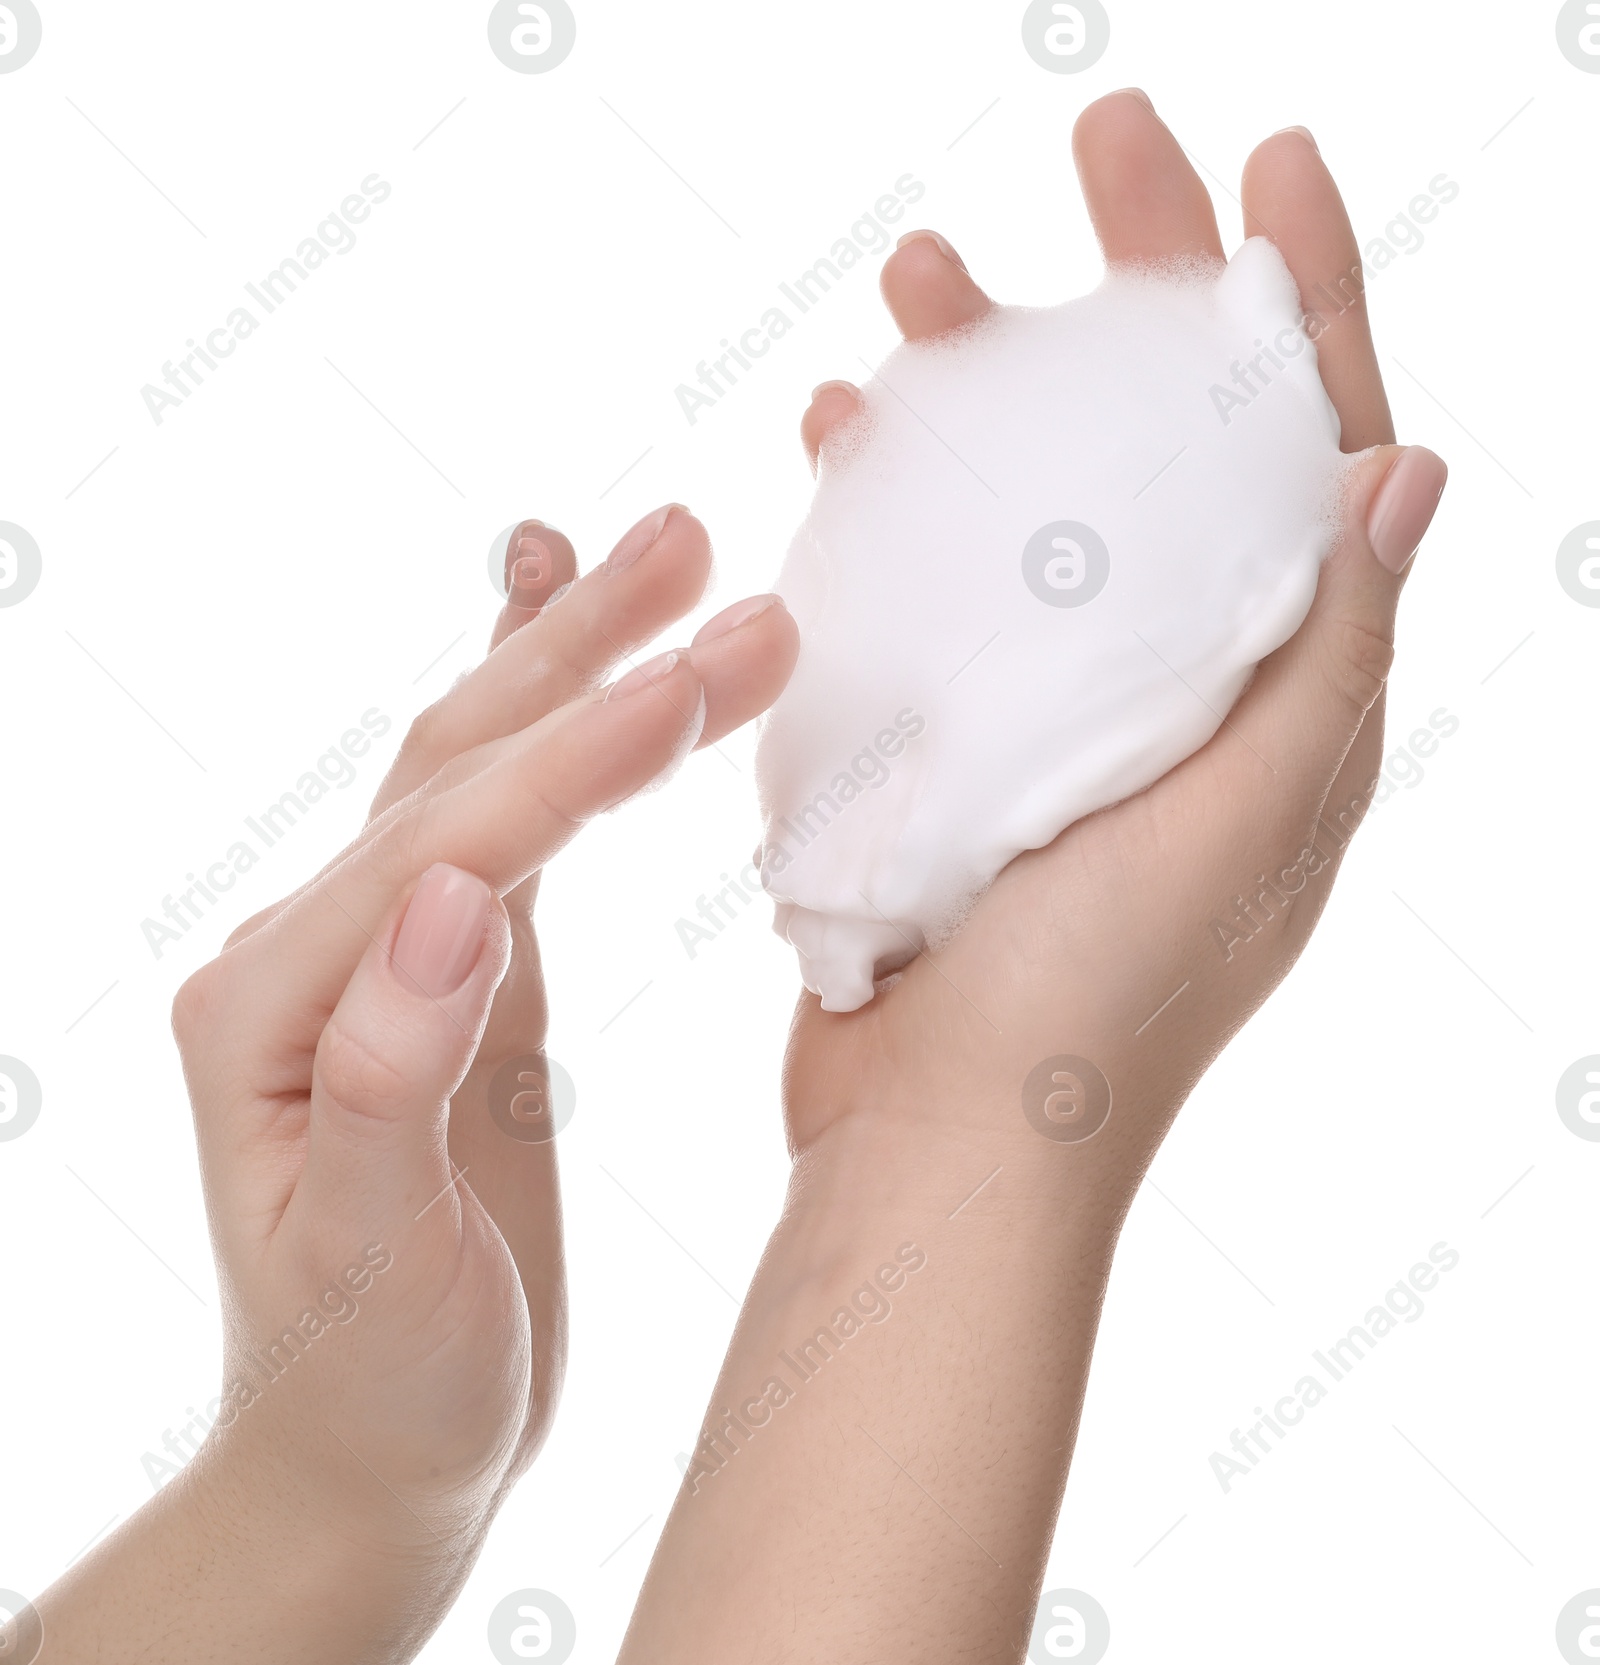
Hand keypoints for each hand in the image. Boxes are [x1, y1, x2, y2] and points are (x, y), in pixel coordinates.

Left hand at [33, 507, 795, 1663]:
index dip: (580, 759)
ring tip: (672, 554)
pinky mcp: (449, 970)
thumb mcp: (372, 1260)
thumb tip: (456, 897)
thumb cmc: (371, 1382)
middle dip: (589, 659)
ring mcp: (382, 949)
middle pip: (459, 762)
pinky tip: (559, 627)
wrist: (362, 1452)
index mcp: (279, 1009)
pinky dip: (540, 715)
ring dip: (573, 652)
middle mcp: (315, 952)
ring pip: (478, 761)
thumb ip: (394, 1075)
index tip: (704, 677)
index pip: (451, 844)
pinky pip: (493, 813)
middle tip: (711, 562)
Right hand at [787, 92, 1445, 1157]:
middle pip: (1174, 444)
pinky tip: (843, 440)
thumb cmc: (1089, 1014)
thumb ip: (1323, 658)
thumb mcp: (1241, 829)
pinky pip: (937, 584)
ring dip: (994, 379)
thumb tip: (1412, 468)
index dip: (1302, 304)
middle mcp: (1182, 688)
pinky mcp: (958, 739)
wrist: (940, 1143)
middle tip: (1089, 151)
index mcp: (1280, 702)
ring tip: (921, 281)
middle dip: (1135, 291)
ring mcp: (1060, 709)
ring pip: (1041, 499)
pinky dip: (901, 500)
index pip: (1316, 461)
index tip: (1259, 166)